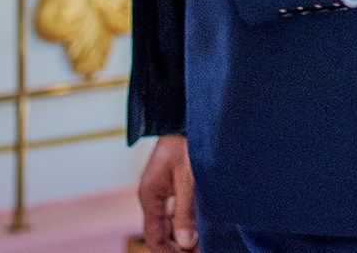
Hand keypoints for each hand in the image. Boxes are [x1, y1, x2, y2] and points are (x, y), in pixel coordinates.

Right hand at [137, 134, 198, 250]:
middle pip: (163, 233)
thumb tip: (185, 243)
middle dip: (180, 248)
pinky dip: (190, 223)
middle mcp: (154, 196)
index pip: (154, 236)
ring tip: (206, 246)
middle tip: (202, 252)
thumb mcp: (187, 178)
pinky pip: (180, 212)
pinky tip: (205, 230)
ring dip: (186, 237)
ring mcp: (165, 191)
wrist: (186, 116)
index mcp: (150, 195)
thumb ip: (185, 212)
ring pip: (173, 224)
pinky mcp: (176, 185)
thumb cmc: (186, 141)